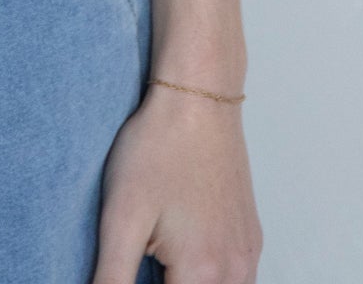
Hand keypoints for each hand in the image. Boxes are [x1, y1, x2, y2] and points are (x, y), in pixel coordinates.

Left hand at [90, 84, 263, 283]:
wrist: (198, 97)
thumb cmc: (158, 149)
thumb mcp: (120, 217)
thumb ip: (111, 278)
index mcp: (203, 274)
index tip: (133, 263)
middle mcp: (236, 272)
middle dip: (163, 283)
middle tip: (143, 254)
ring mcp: (247, 255)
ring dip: (186, 281)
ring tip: (157, 257)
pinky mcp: (251, 239)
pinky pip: (233, 279)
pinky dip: (207, 276)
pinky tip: (179, 251)